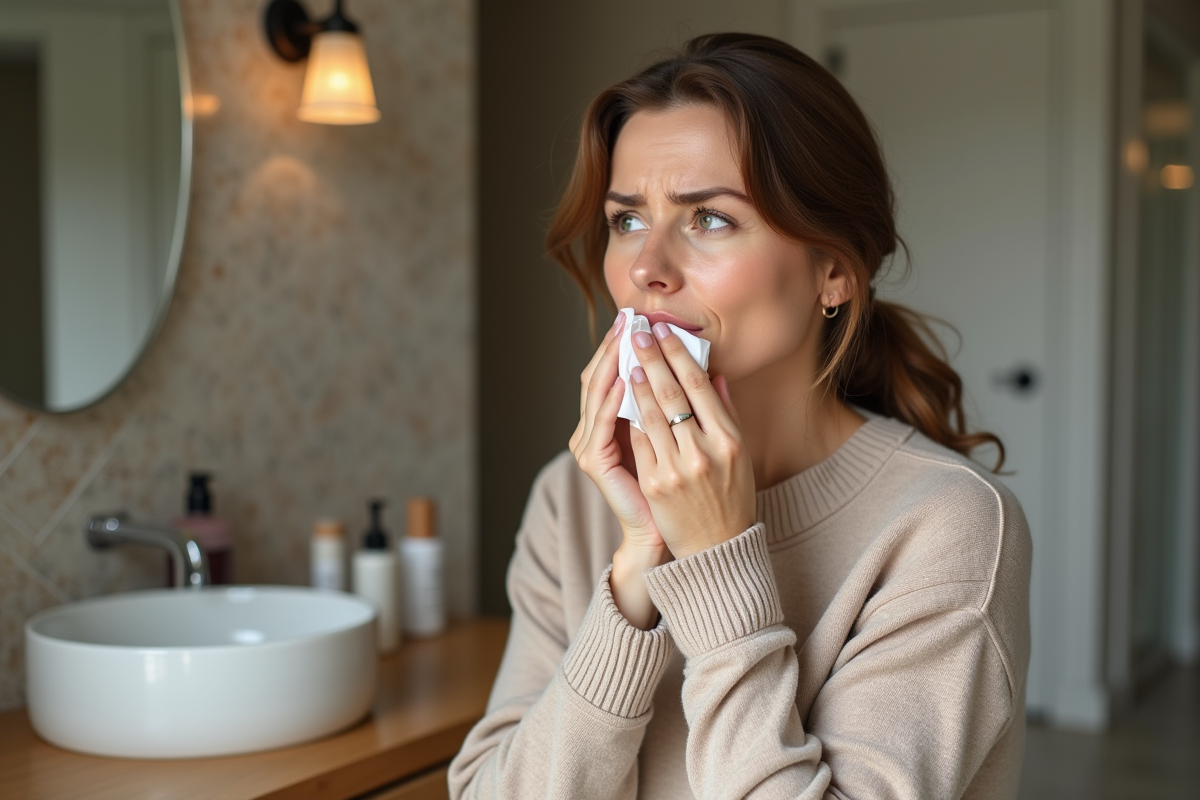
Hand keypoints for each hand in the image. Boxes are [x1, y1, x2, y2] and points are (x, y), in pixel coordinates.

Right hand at [569, 312, 670, 628]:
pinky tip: (626, 377)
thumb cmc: (682, 493)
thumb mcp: (685, 441)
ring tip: (627, 338)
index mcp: (615, 422)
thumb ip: (690, 408)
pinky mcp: (595, 461)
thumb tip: (714, 371)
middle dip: (617, 346)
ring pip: (597, 393)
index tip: (646, 319)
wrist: (666, 537)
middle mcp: (596, 430)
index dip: (629, 346)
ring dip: (613, 363)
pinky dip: (613, 397)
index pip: (616, 373)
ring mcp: (591, 445)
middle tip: (630, 317)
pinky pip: (602, 422)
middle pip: (600, 376)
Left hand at [627, 323, 755, 558]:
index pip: (700, 386)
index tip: (665, 332)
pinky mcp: (653, 483)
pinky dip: (630, 415)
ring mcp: (676, 469)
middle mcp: (703, 453)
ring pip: (650, 414)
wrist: (715, 546)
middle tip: (638, 332)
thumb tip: (712, 374)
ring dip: (637, 381)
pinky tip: (623, 394)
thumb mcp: (738, 454)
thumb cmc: (730, 495)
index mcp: (728, 441)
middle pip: (672, 394)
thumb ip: (725, 413)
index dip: (680, 355)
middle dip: (653, 357)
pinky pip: (638, 441)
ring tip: (629, 357)